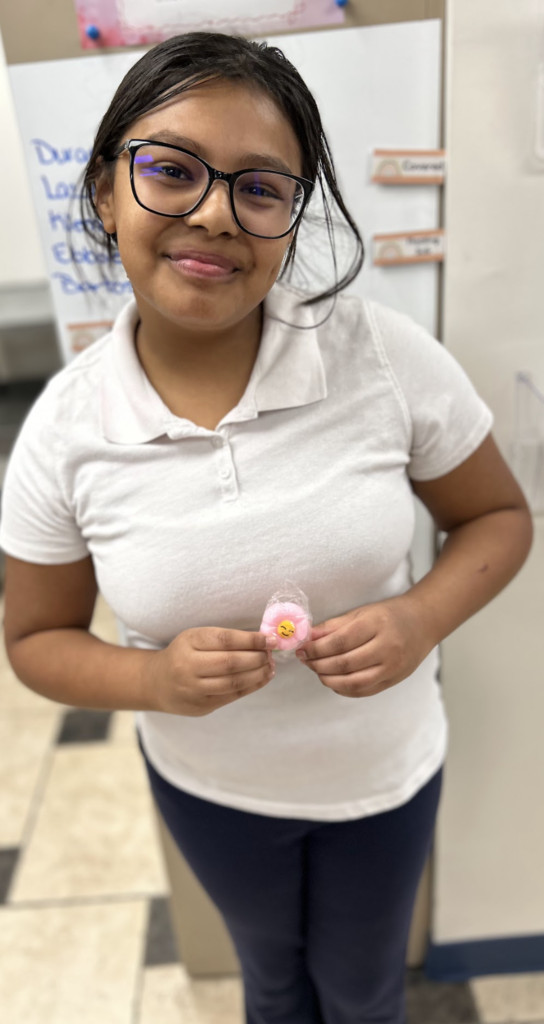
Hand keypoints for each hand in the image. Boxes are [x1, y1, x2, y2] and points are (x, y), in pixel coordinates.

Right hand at [145, 627, 275, 715]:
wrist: (157, 683)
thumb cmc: (183, 654)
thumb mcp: (195, 638)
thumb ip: (223, 639)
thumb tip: (261, 640)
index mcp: (189, 642)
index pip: (225, 640)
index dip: (251, 640)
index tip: (270, 639)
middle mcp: (188, 666)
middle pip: (231, 663)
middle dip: (257, 657)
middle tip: (271, 653)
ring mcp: (194, 689)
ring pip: (234, 682)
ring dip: (258, 673)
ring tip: (270, 666)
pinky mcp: (202, 706)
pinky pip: (232, 696)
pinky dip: (252, 686)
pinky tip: (263, 678)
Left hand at [295, 595, 435, 697]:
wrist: (423, 623)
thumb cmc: (390, 614)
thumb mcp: (362, 612)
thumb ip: (334, 626)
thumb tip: (308, 637)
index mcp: (378, 625)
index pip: (340, 642)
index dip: (316, 648)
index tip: (302, 649)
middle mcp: (387, 648)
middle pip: (345, 664)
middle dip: (318, 664)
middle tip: (305, 660)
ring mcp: (393, 668)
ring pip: (353, 683)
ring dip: (328, 679)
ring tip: (317, 670)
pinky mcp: (394, 680)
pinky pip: (363, 691)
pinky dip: (343, 689)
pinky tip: (333, 680)